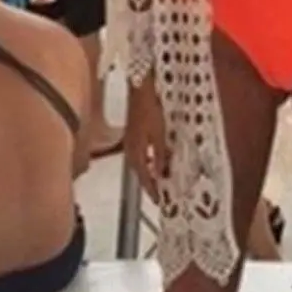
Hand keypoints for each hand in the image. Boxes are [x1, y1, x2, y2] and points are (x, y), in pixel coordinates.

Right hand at [124, 76, 170, 202]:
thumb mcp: (159, 135)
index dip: (152, 190)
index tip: (159, 201)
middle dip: (150, 184)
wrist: (140, 91)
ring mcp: (130, 142)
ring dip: (150, 172)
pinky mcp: (133, 135)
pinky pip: (141, 153)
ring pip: (140, 164)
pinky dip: (149, 160)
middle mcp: (130, 150)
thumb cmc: (150, 110)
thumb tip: (161, 175)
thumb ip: (161, 156)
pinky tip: (158, 158)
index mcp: (135, 153)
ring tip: (161, 180)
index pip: (145, 178)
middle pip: (140, 173)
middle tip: (160, 194)